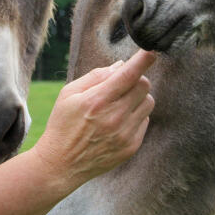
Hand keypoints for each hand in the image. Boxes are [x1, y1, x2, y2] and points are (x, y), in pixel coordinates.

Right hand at [33, 49, 155, 186]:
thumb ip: (96, 76)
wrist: (61, 164)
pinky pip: (145, 121)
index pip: (128, 75)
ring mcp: (124, 134)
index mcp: (97, 100)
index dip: (143, 60)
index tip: (152, 50)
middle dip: (136, 79)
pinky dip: (136, 116)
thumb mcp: (69, 94)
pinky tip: (118, 122)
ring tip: (119, 105)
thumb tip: (121, 65)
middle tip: (122, 85)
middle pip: (144, 85)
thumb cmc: (63, 124)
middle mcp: (114, 117)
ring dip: (138, 98)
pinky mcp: (131, 147)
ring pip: (149, 102)